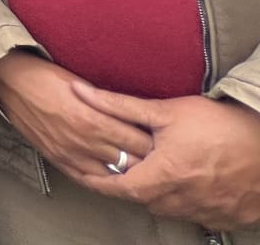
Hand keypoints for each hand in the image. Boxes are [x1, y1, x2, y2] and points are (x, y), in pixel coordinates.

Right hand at [0, 52, 152, 184]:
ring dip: (127, 171)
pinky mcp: (58, 159)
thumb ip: (108, 104)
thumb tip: (132, 116)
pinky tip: (112, 176)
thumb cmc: (46, 77)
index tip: (163, 139)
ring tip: (139, 166)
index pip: (139, 140)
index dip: (155, 142)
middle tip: (159, 156)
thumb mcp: (83, 84)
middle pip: (131, 161)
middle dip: (147, 159)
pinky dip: (103, 179)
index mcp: (94, 118)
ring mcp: (71, 154)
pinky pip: (88, 179)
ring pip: (112, 174)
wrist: (10, 83)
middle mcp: (85, 140)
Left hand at [71, 85, 259, 229]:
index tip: (85, 176)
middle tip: (121, 169)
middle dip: (130, 186)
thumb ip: (119, 105)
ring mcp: (207, 211)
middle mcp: (184, 199)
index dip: (98, 183)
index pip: (120, 188)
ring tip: (154, 172)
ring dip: (157, 194)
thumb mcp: (166, 111)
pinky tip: (185, 184)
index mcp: (166, 175)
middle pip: (144, 200)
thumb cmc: (220, 124)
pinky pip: (195, 216)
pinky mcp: (226, 216)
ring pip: (169, 209)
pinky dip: (184, 202)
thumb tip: (81, 93)